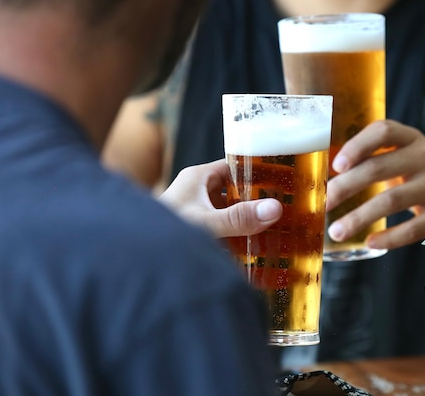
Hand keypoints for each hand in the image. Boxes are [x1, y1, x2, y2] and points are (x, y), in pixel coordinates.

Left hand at [158, 159, 282, 237]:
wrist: (138, 259)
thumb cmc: (161, 233)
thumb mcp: (206, 224)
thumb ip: (239, 218)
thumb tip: (274, 208)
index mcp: (198, 177)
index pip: (235, 166)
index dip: (257, 171)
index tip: (282, 179)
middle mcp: (198, 191)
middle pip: (236, 190)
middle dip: (258, 199)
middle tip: (287, 206)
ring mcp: (198, 212)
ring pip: (231, 211)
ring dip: (248, 219)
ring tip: (279, 227)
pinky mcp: (197, 231)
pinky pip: (224, 229)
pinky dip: (238, 236)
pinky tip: (257, 247)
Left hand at [326, 120, 424, 249]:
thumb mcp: (409, 157)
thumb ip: (377, 159)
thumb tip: (326, 179)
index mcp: (413, 139)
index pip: (384, 131)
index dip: (357, 145)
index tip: (336, 165)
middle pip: (379, 168)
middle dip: (345, 187)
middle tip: (323, 204)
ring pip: (391, 200)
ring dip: (359, 217)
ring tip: (335, 232)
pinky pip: (412, 228)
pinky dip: (389, 237)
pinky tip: (369, 242)